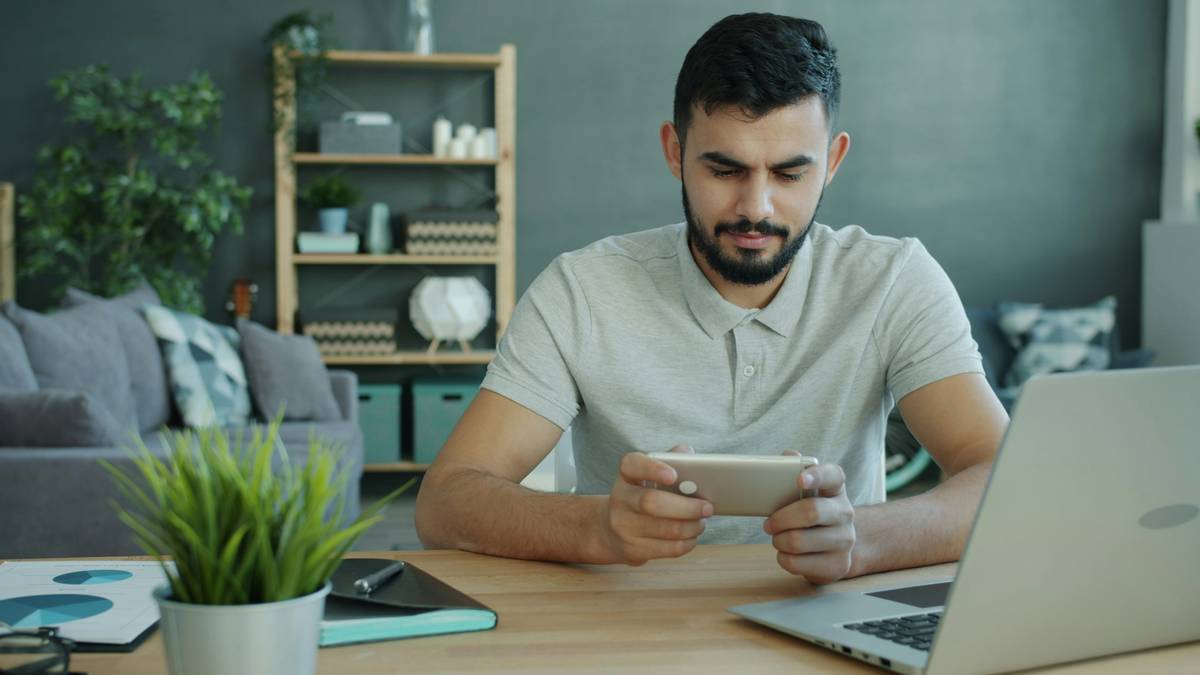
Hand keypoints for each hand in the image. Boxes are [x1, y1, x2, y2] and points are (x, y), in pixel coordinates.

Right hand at [601, 445, 712, 564]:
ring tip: (701, 522)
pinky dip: (687, 543)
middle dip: (686, 507)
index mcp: (626, 475)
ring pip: (666, 529)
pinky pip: (668, 549)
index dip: (653, 469)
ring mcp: (623, 526)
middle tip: (707, 507)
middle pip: (652, 503)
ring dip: (692, 526)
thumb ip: (669, 461)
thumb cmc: (642, 496)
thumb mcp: (649, 476)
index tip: (673, 475)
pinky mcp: (632, 549)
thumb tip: (688, 453)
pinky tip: (692, 536)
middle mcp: (620, 499)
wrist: (612, 530)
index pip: (632, 465)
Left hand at [763, 461, 854, 583]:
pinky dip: (783, 558)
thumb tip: (789, 454)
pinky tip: (786, 553)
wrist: (838, 545)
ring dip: (779, 540)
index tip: (799, 480)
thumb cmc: (814, 513)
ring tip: (777, 538)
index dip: (816, 476)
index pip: (833, 476)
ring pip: (800, 541)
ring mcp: (845, 540)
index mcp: (836, 489)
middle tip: (768, 523)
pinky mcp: (838, 565)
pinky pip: (798, 563)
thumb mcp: (808, 492)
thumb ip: (795, 472)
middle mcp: (845, 512)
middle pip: (811, 512)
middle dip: (781, 518)